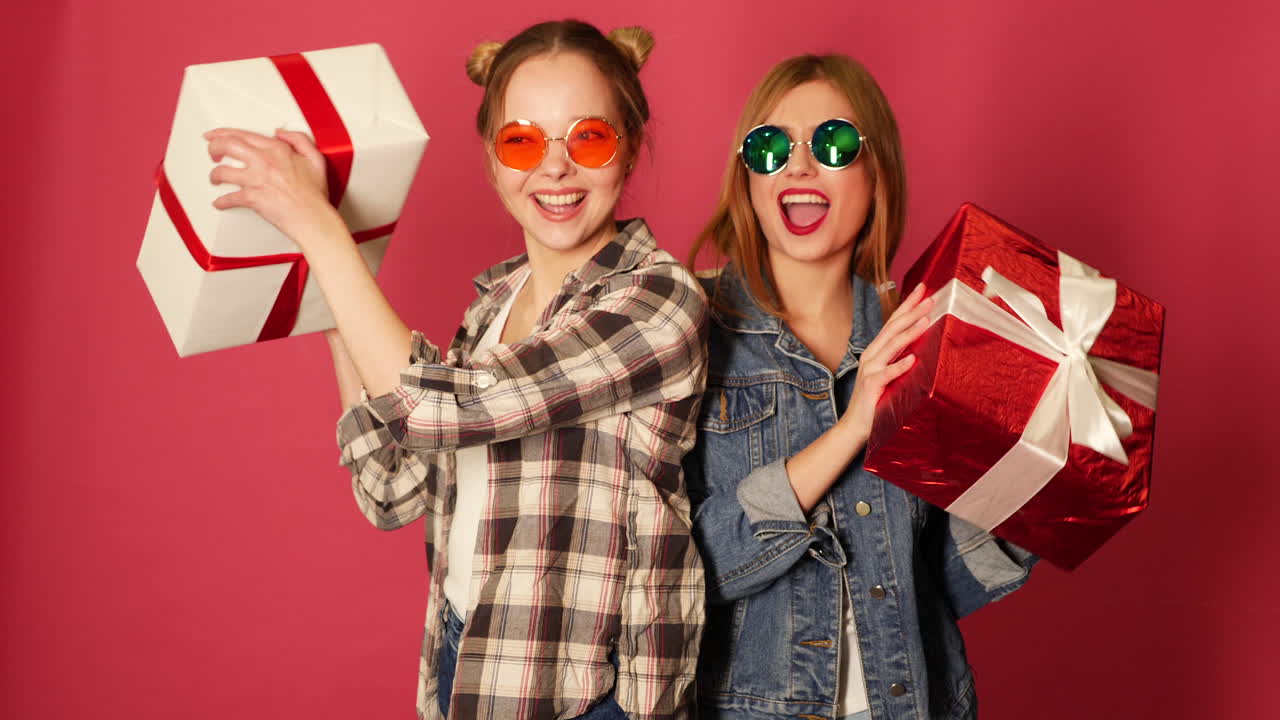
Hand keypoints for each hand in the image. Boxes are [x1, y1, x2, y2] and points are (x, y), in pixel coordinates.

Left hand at [204, 127, 339, 246]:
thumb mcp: (315, 158)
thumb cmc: (314, 194)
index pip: (243, 134)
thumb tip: (281, 133)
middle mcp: (263, 161)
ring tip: (215, 178)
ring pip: (222, 172)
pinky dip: (222, 202)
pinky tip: (220, 202)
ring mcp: (256, 179)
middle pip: (226, 145)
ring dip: (214, 175)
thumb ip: (299, 139)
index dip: (224, 132)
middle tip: (213, 154)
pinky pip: (229, 198)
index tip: (216, 135)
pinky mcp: (252, 198)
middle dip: (213, 147)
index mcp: (276, 149)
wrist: (313, 218)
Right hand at [840, 283, 934, 442]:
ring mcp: (869, 370)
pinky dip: (899, 366)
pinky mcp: (871, 387)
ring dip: (909, 332)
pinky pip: (887, 374)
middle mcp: (871, 356)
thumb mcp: (888, 374)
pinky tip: (913, 359)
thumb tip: (921, 343)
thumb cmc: (875, 400)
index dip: (907, 304)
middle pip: (892, 328)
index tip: (923, 289)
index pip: (893, 322)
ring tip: (926, 320)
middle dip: (911, 312)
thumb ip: (899, 358)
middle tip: (930, 299)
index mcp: (876, 351)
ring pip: (891, 346)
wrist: (855, 426)